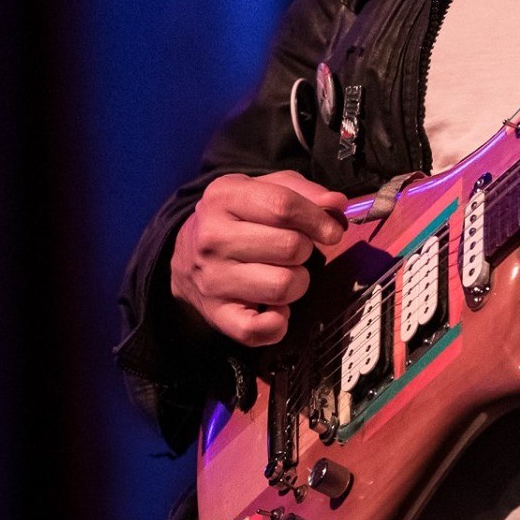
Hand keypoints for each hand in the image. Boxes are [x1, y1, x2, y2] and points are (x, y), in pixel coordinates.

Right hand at [170, 171, 349, 347]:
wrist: (184, 255)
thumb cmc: (235, 219)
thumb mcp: (262, 190)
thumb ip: (303, 192)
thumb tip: (336, 205)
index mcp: (225, 197)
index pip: (283, 206)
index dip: (318, 219)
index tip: (331, 230)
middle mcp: (213, 237)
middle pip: (290, 247)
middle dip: (305, 250)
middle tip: (294, 250)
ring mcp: (213, 278)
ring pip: (283, 287)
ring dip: (297, 282)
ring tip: (283, 274)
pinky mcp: (216, 314)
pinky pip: (258, 330)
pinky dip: (278, 324)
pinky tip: (277, 309)